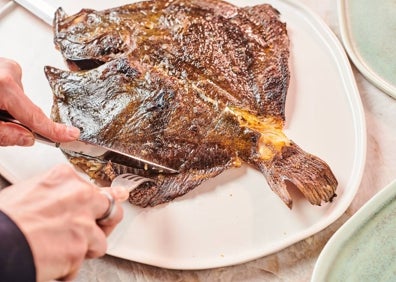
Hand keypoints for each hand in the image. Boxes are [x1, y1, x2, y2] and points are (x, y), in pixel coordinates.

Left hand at [0, 57, 79, 145]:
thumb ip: (5, 134)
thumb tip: (26, 138)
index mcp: (3, 86)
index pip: (35, 116)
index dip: (54, 130)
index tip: (71, 135)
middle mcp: (6, 72)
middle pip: (25, 106)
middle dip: (16, 118)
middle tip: (0, 124)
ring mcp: (2, 65)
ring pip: (16, 96)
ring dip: (6, 106)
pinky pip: (9, 85)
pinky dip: (3, 96)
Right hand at [0, 164, 128, 280]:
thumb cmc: (4, 220)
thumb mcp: (30, 192)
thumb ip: (58, 193)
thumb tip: (69, 197)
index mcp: (64, 178)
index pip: (93, 188)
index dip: (92, 204)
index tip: (101, 206)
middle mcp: (79, 196)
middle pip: (110, 208)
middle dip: (104, 221)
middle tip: (90, 230)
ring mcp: (82, 223)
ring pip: (101, 239)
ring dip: (85, 248)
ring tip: (63, 250)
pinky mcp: (80, 248)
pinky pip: (82, 262)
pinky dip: (69, 267)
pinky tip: (53, 262)